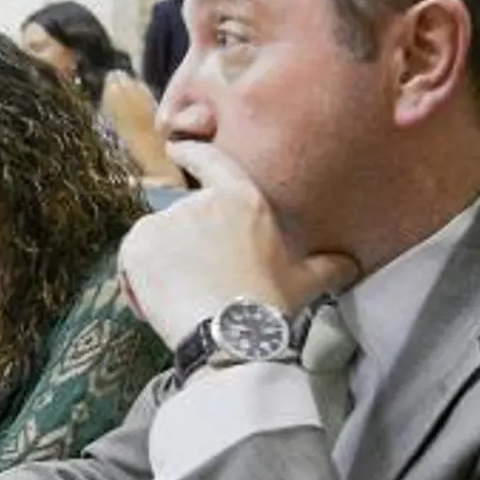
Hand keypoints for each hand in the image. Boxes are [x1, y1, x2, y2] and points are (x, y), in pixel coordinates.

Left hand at [119, 143, 361, 344]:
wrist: (230, 332)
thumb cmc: (270, 306)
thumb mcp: (306, 282)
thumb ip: (325, 267)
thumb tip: (347, 265)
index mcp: (243, 199)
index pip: (211, 162)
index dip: (192, 153)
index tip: (177, 148)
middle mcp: (201, 201)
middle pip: (182, 218)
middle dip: (183, 246)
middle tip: (197, 284)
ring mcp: (166, 219)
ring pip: (156, 241)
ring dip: (161, 265)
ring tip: (183, 299)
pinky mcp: (139, 242)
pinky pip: (132, 260)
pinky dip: (137, 279)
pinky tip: (159, 302)